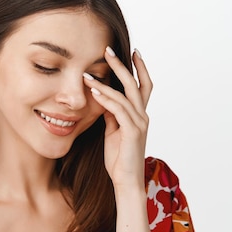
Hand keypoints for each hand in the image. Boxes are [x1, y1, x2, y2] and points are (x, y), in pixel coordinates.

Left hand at [83, 47, 151, 188]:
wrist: (126, 182)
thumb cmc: (119, 160)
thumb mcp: (112, 132)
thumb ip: (110, 115)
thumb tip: (102, 100)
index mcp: (139, 116)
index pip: (143, 86)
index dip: (139, 69)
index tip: (131, 52)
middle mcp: (142, 117)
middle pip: (136, 84)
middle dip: (123, 65)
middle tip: (108, 50)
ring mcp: (139, 124)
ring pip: (125, 95)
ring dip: (105, 82)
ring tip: (89, 73)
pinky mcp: (132, 132)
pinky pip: (118, 111)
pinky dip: (106, 99)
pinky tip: (94, 92)